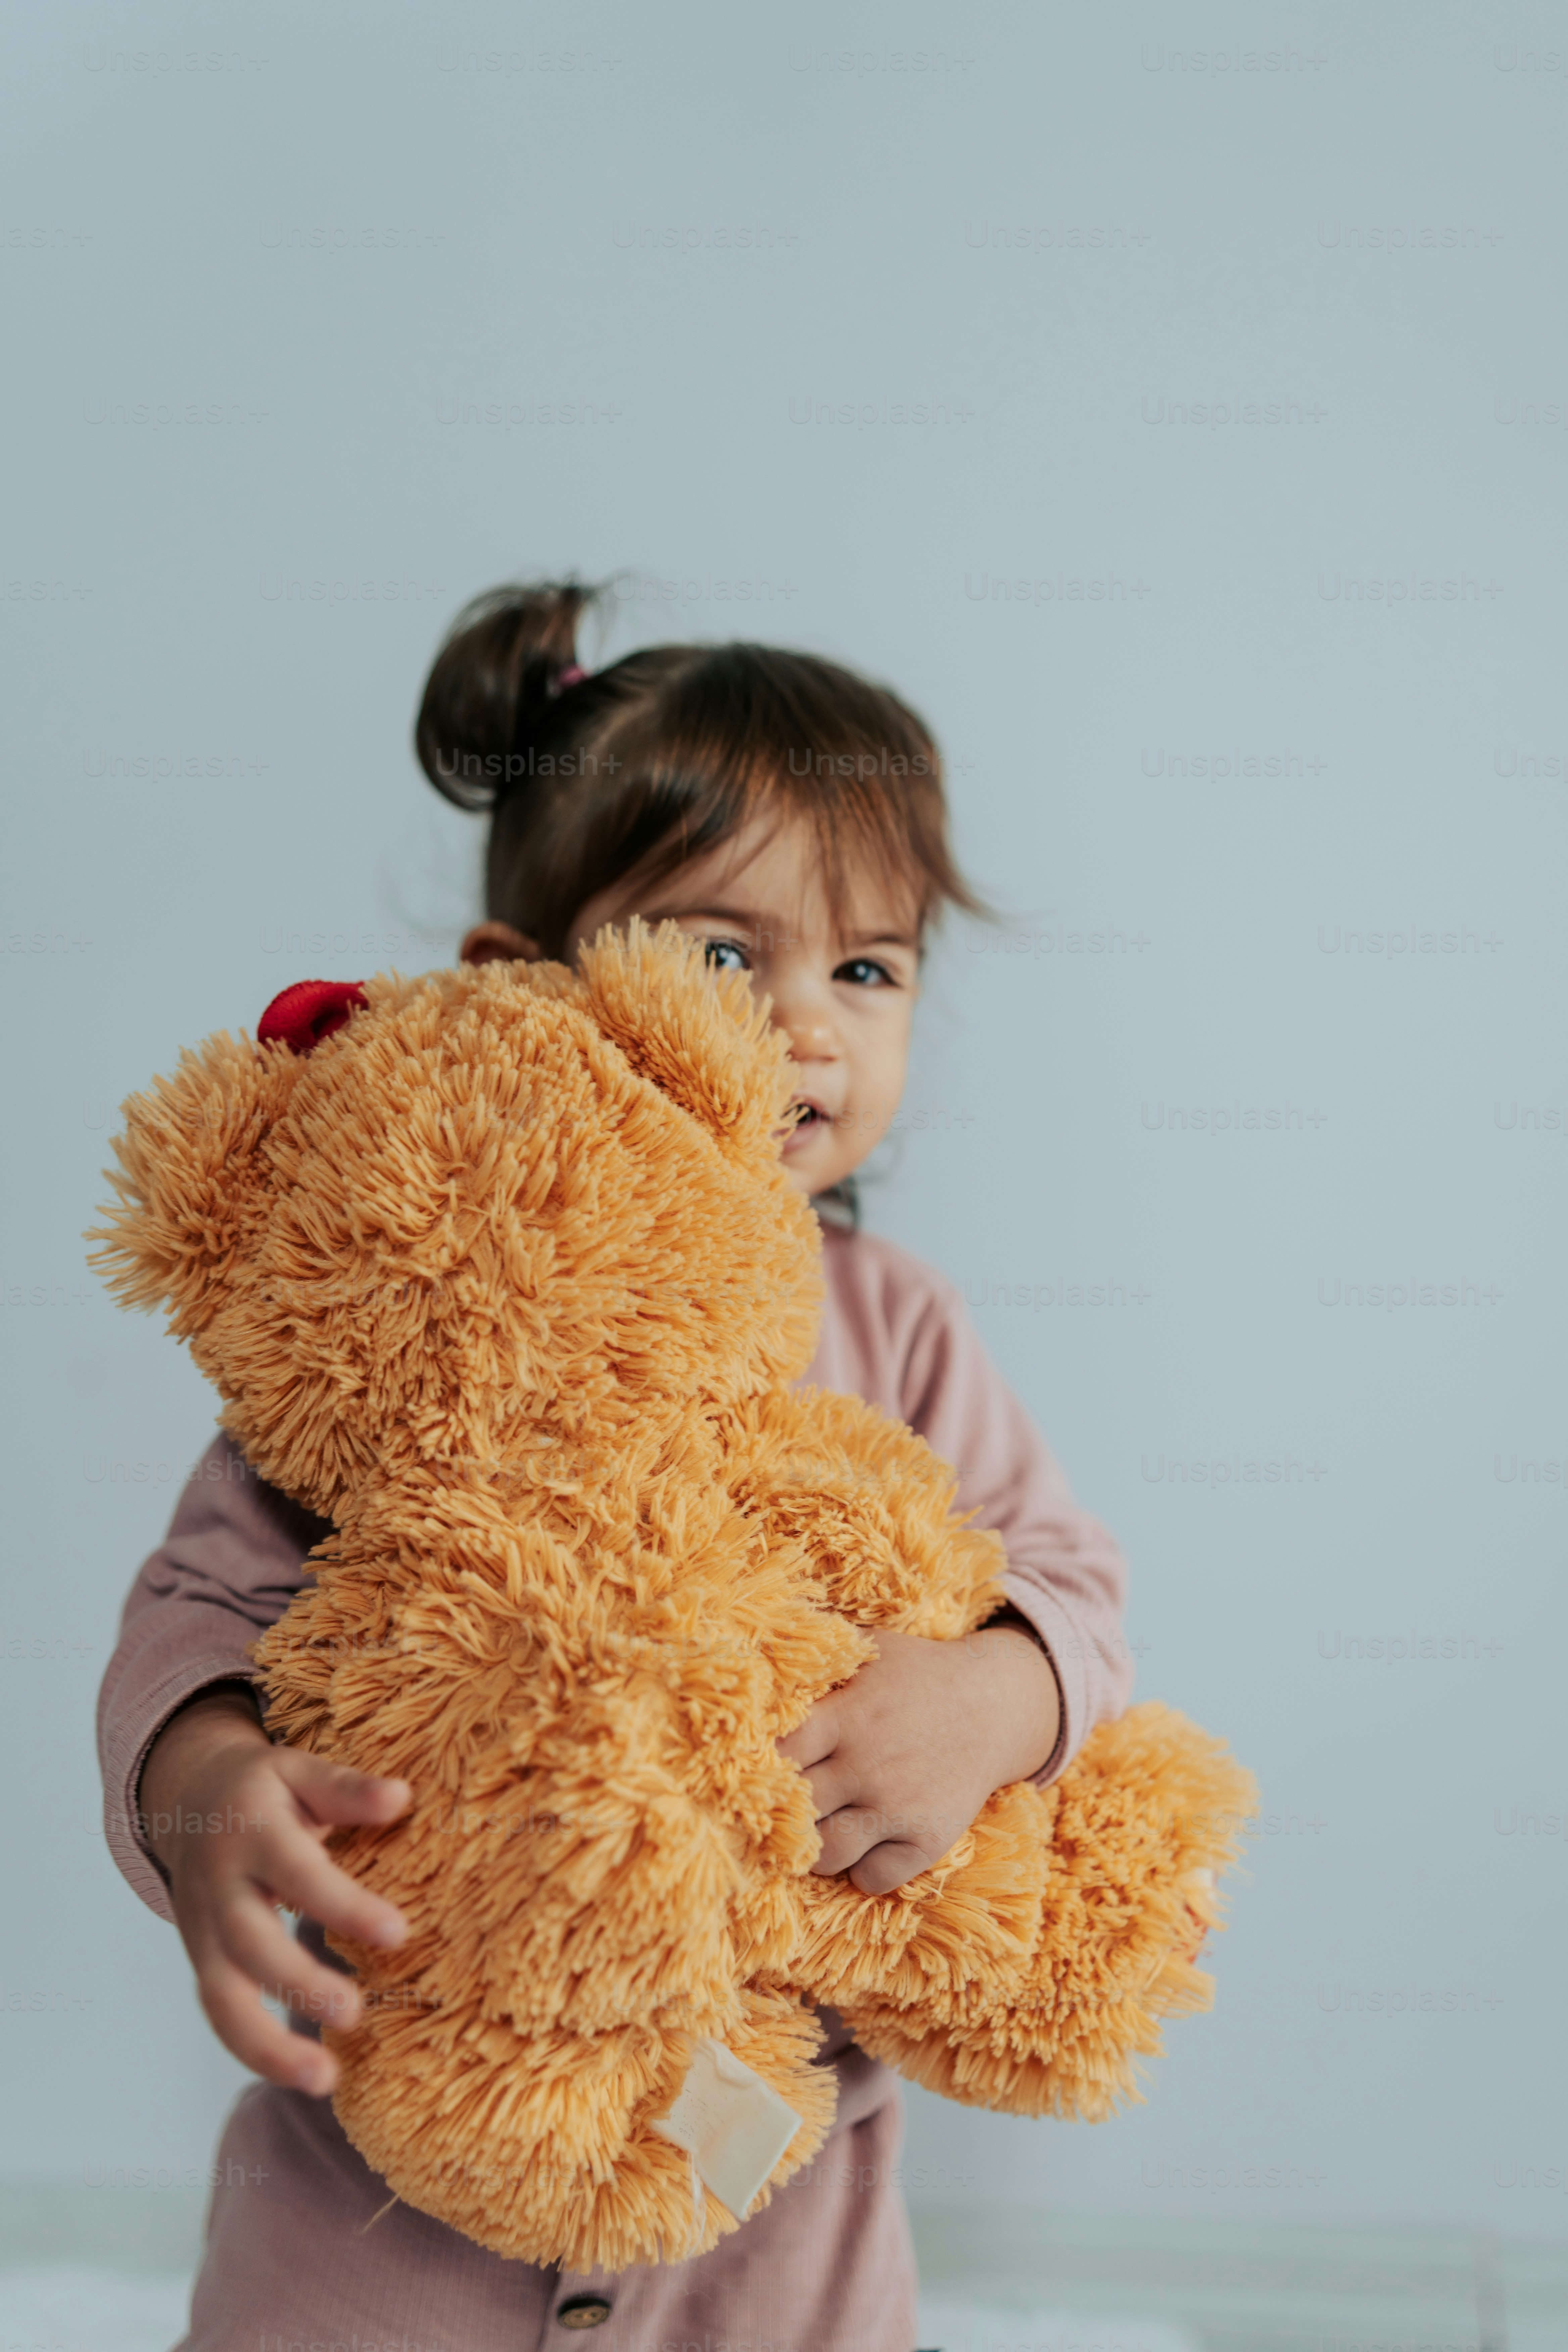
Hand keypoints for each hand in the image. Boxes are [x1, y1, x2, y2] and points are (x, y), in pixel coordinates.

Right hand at [137, 1684, 411, 2095]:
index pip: (297, 1873)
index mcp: (251, 1832)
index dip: (343, 1905)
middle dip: (296, 1982)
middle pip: (249, 1943)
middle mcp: (219, 1886)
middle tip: (354, 2012)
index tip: (398, 1934)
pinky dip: (254, 2050)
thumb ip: (346, 1788)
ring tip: (325, 2079)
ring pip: (220, 1997)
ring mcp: (202, 1929)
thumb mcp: (298, 1771)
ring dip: (266, 2045)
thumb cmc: (263, 1789)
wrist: (187, 1800)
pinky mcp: (201, 1960)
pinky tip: (306, 2075)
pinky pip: (219, 2013)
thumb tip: (401, 1796)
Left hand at [777, 1618, 1060, 1894]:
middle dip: (784, 1808)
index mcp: (848, 1717)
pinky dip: (860, 1870)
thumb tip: (761, 1658)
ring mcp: (899, 1809)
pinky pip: (873, 1879)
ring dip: (814, 1847)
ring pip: (826, 1854)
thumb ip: (821, 1661)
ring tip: (819, 1826)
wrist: (996, 1705)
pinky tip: (862, 1845)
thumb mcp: (871, 1651)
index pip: (779, 1754)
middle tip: (784, 1803)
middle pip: (796, 1808)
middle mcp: (868, 1767)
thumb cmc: (919, 1674)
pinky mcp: (928, 1840)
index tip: (759, 1767)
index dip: (762, 1764)